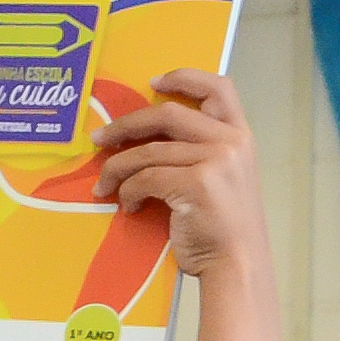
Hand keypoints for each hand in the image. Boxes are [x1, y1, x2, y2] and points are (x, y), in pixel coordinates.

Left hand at [99, 69, 270, 285]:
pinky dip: (127, 191)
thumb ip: (201, 152)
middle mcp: (232, 142)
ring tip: (102, 186)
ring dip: (116, 168)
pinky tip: (126, 205)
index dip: (184, 77)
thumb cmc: (223, 227)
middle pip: (168, 114)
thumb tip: (146, 141)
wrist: (237, 262)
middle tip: (99, 139)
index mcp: (241, 136)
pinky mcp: (196, 183)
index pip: (219, 88)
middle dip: (126, 125)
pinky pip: (145, 178)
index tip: (153, 81)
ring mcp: (216, 160)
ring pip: (148, 151)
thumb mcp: (224, 178)